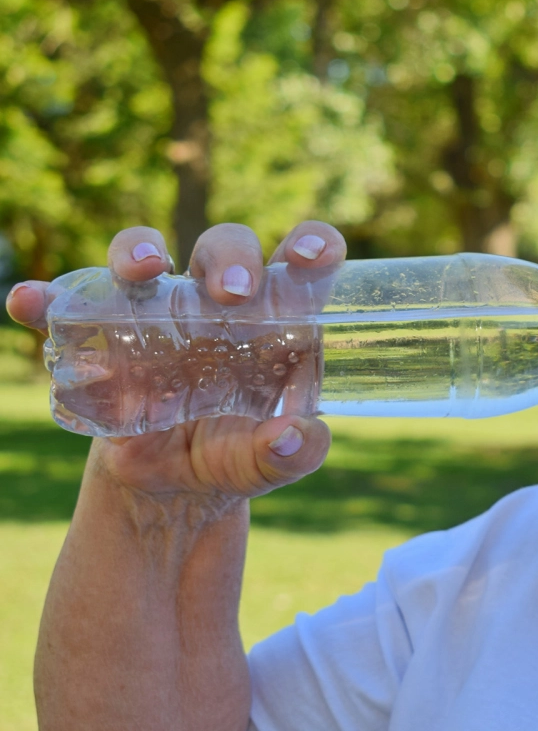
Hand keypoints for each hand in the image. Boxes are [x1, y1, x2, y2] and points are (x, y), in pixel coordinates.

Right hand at [6, 222, 345, 501]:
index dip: (312, 241)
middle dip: (229, 256)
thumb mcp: (271, 462)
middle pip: (224, 247)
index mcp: (277, 318)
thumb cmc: (237, 456)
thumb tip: (296, 436)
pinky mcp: (103, 337)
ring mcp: (156, 314)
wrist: (172, 488)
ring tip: (141, 269)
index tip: (312, 255)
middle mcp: (218, 302)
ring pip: (144, 255)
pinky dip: (48, 298)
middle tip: (234, 294)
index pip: (299, 260)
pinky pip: (69, 306)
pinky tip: (32, 302)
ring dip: (137, 249)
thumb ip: (294, 452)